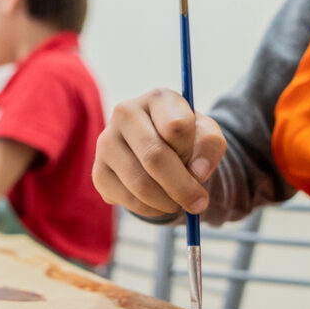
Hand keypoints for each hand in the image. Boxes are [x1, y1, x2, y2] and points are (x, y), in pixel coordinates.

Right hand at [92, 88, 225, 216]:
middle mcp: (124, 114)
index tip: (200, 167)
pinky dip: (150, 210)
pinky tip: (159, 203)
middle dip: (182, 188)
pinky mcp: (99, 172)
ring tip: (178, 202)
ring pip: (140, 184)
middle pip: (154, 157)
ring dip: (167, 202)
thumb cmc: (184, 139)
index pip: (177, 127)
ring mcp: (106, 143)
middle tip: (199, 204)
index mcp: (157, 98)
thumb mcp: (205, 135)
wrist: (156, 148)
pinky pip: (127, 200)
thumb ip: (210, 146)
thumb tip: (197, 173)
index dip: (193, 154)